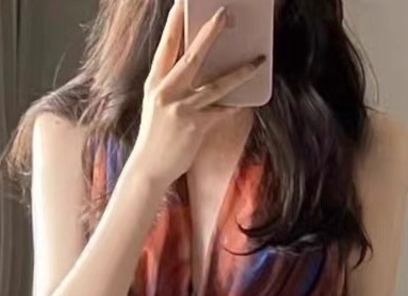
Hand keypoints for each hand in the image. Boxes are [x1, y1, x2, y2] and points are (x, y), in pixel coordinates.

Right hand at [129, 0, 266, 189]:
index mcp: (155, 83)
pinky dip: (233, 106)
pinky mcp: (196, 127)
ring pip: (217, 85)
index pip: (166, 46)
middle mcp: (167, 92)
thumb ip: (172, 84)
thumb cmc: (155, 136)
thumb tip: (195, 68)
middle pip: (193, 56)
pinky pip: (221, 111)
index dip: (174, 23)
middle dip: (209, 33)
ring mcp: (183, 109)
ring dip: (241, 72)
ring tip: (258, 61)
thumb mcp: (156, 104)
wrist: (149, 168)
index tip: (182, 4)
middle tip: (223, 14)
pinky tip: (243, 100)